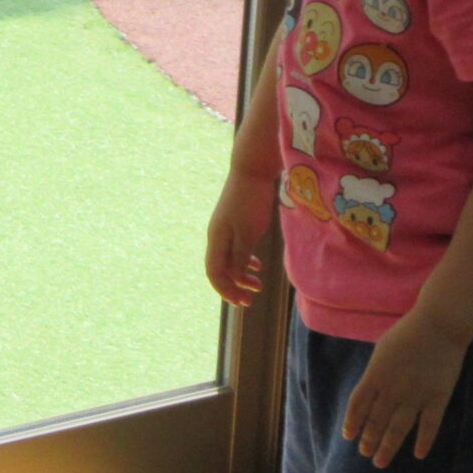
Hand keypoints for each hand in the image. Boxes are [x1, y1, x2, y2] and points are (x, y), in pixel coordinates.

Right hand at [204, 168, 274, 306]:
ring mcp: (224, 229)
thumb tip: (236, 278)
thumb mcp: (248, 233)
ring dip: (241, 275)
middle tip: (250, 300)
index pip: (215, 273)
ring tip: (258, 284)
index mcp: (217, 239)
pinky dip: (244, 261)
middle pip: (220, 269)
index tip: (242, 302)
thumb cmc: (250, 202)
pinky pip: (235, 249)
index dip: (226, 290)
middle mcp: (216, 236)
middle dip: (234, 287)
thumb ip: (241, 257)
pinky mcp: (233, 223)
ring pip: (228, 259)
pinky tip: (257, 265)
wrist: (251, 171)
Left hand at [344, 310, 468, 467]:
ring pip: (398, 429)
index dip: (352, 422)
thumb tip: (369, 393)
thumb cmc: (407, 334)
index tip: (349, 436)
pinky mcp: (437, 398)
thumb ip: (376, 373)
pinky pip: (429, 426)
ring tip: (380, 461)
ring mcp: (415, 396)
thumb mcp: (382, 351)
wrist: (439, 326)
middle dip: (369, 439)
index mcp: (375, 375)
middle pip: (376, 420)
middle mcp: (392, 389)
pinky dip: (423, 441)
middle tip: (365, 453)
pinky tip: (418, 454)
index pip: (358, 404)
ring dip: (388, 446)